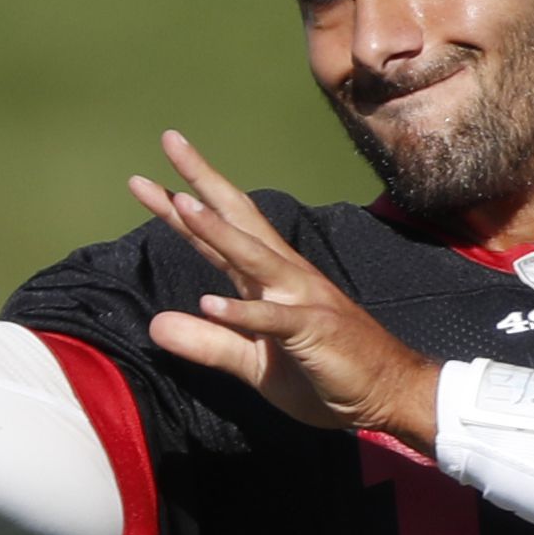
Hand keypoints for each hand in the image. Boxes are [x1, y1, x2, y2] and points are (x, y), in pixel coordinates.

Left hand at [131, 130, 438, 444]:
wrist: (389, 393)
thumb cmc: (325, 374)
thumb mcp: (254, 365)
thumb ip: (208, 344)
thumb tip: (155, 325)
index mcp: (266, 283)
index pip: (217, 236)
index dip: (180, 208)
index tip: (144, 181)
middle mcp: (284, 278)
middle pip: (238, 220)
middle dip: (201, 182)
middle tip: (169, 140)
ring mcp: (301, 300)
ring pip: (254, 258)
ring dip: (219, 232)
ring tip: (183, 204)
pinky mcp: (314, 332)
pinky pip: (274, 321)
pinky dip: (243, 313)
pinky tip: (212, 304)